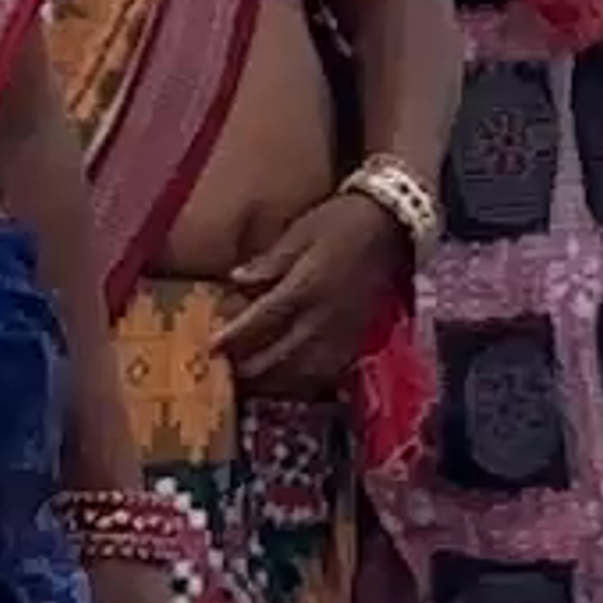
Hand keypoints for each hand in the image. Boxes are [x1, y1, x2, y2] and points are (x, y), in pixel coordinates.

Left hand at [219, 189, 414, 391]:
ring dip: (271, 380)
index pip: (263, 320)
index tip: (211, 347)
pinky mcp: (354, 341)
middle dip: (247, 367)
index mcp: (307, 285)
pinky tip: (285, 378)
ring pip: (300, 373)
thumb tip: (235, 279)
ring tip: (248, 379)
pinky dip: (300, 381)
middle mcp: (323, 317)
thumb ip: (271, 260)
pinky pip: (324, 374)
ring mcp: (341, 334)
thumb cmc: (340, 221)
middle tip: (223, 368)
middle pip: (278, 356)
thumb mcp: (302, 230)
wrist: (391, 226)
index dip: (235, 336)